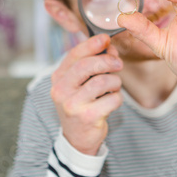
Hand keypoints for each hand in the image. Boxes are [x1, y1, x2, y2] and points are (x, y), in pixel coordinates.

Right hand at [50, 34, 123, 154]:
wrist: (78, 138)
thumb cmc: (81, 104)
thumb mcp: (79, 83)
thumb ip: (91, 64)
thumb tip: (109, 47)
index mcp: (58, 78)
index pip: (74, 54)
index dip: (92, 44)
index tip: (106, 38)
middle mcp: (61, 91)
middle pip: (87, 65)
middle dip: (108, 61)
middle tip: (118, 63)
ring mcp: (72, 105)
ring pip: (103, 81)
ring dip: (115, 81)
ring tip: (114, 87)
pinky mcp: (87, 117)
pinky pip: (112, 99)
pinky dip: (117, 97)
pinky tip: (112, 101)